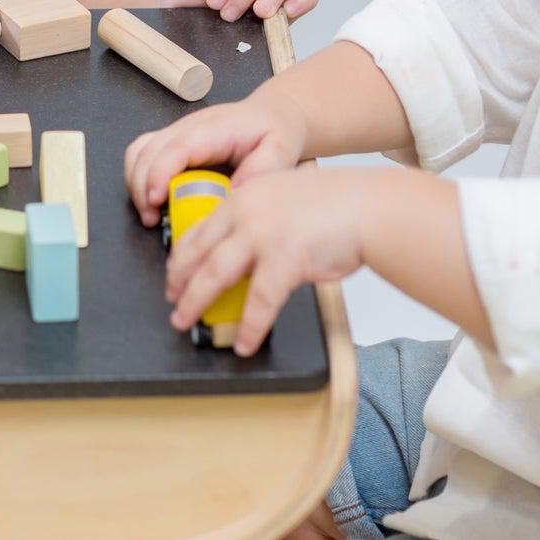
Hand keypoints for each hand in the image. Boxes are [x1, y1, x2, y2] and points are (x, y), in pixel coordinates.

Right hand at [121, 91, 310, 227]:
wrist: (272, 114)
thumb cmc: (275, 132)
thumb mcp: (280, 152)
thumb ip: (258, 173)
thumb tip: (229, 198)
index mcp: (214, 129)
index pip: (176, 147)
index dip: (160, 173)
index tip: (156, 200)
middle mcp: (188, 127)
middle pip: (149, 151)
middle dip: (142, 187)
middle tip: (152, 219)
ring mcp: (176, 132)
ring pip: (139, 151)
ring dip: (136, 183)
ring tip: (150, 214)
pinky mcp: (171, 141)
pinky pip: (142, 153)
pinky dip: (137, 176)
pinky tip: (151, 198)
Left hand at [166, 168, 365, 356]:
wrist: (367, 207)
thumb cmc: (335, 205)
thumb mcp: (283, 197)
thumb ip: (259, 219)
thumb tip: (242, 253)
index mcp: (244, 196)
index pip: (200, 228)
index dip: (181, 255)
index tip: (175, 272)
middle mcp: (246, 214)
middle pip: (198, 252)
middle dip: (179, 280)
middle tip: (172, 300)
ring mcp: (262, 236)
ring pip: (214, 274)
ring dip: (195, 301)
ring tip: (185, 320)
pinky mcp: (285, 260)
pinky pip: (259, 302)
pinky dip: (249, 326)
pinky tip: (243, 342)